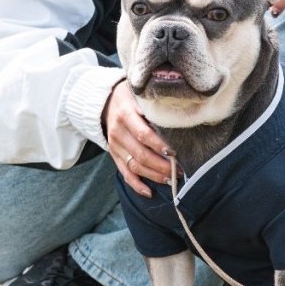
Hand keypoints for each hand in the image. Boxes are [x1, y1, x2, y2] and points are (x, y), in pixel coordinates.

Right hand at [103, 81, 175, 197]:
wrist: (104, 100)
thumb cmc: (131, 95)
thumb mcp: (140, 93)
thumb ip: (154, 104)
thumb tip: (178, 114)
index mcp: (125, 114)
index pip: (143, 133)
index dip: (158, 145)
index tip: (174, 152)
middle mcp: (118, 132)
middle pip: (140, 154)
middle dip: (161, 165)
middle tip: (180, 169)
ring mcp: (115, 145)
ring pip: (134, 166)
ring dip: (154, 175)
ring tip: (172, 178)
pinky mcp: (114, 155)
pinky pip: (125, 173)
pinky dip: (137, 185)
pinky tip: (150, 192)